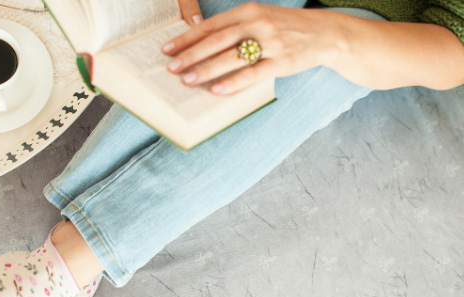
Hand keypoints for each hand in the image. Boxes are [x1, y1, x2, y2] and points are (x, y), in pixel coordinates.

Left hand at [162, 3, 345, 94]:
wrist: (325, 33)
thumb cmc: (285, 28)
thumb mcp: (260, 18)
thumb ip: (234, 28)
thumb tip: (201, 45)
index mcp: (248, 11)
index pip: (211, 25)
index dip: (187, 37)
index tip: (167, 49)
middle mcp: (257, 24)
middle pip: (217, 40)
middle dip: (191, 54)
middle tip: (171, 67)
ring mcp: (270, 42)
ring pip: (232, 56)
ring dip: (207, 69)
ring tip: (187, 80)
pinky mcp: (282, 61)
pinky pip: (252, 73)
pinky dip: (233, 82)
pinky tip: (216, 89)